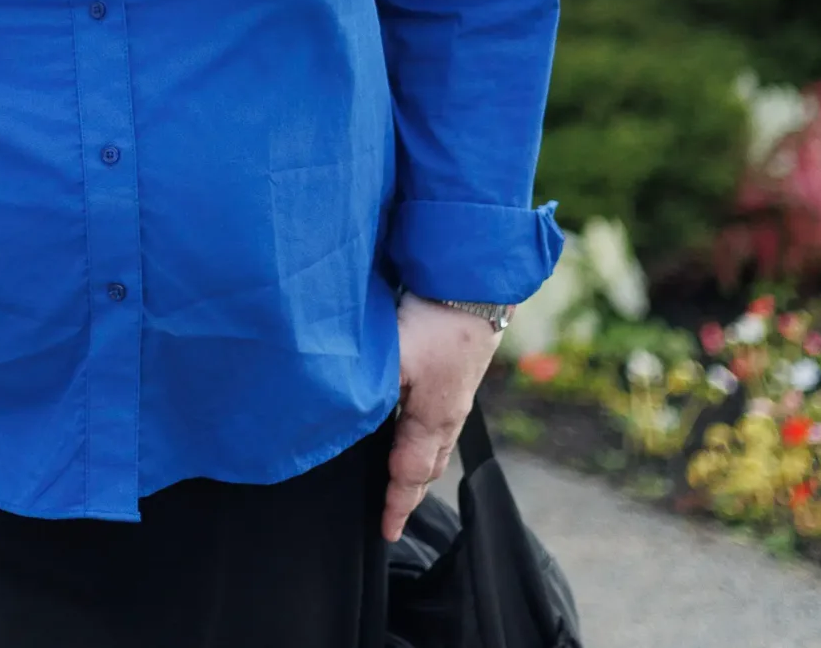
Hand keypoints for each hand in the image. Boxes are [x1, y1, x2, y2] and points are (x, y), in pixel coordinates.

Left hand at [384, 295, 503, 540]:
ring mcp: (457, 397)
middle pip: (428, 467)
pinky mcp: (457, 378)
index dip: (396, 504)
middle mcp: (449, 415)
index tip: (387, 531)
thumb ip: (369, 391)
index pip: (410, 474)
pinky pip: (440, 423)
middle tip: (393, 515)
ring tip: (402, 482)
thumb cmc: (432, 322)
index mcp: (432, 419)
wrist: (474, 288)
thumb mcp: (393, 358)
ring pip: (436, 445)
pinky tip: (412, 430)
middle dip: (411, 493)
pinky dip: (425, 439)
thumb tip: (346, 420)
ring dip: (419, 467)